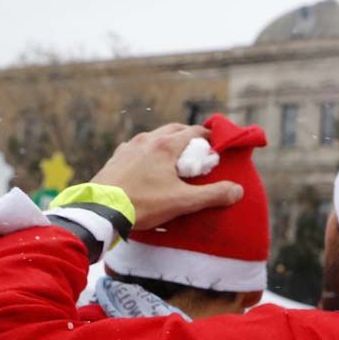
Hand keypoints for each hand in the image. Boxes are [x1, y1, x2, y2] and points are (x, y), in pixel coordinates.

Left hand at [93, 124, 243, 230]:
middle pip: (173, 130)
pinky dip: (149, 153)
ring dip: (167, 144)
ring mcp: (128, 147)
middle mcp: (146, 140)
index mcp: (165, 146)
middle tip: (199, 153)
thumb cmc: (143, 204)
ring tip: (174, 161)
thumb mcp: (183, 202)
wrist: (100, 210)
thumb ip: (213, 195)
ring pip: (154, 137)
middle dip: (189, 138)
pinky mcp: (115, 159)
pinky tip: (148, 168)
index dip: (209, 137)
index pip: (194, 132)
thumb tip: (238, 190)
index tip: (218, 146)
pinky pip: (137, 149)